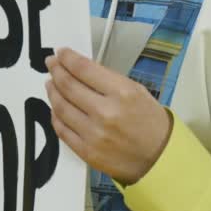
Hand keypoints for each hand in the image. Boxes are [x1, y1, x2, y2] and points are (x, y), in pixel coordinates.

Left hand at [45, 48, 171, 185]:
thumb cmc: (150, 123)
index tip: (61, 53)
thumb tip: (79, 70)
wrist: (159, 157)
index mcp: (122, 93)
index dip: (67, 58)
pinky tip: (56, 107)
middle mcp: (105, 113)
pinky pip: (62, 130)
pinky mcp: (86, 152)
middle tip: (52, 64)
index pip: (83, 69)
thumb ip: (107, 80)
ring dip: (52, 92)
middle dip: (56, 71)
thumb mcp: (136, 91)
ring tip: (51, 83)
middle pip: (68, 86)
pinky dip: (55, 116)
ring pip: (60, 107)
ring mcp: (94, 134)